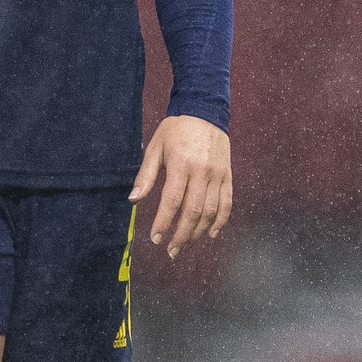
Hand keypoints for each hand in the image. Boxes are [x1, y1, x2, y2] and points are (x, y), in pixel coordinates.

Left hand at [129, 114, 231, 258]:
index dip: (164, 223)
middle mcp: (202, 172)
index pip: (172, 201)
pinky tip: (210, 234)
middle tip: (171, 251)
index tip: (155, 238)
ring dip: (198, 233)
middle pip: (193, 212)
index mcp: (181, 164)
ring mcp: (218, 175)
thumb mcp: (156, 146)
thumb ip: (146, 175)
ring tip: (185, 246)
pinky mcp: (228, 175)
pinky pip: (227, 203)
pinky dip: (220, 222)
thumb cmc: (176, 129)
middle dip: (181, 236)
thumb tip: (134, 199)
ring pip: (210, 212)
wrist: (205, 110)